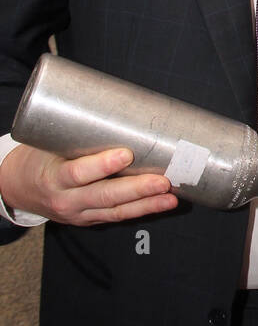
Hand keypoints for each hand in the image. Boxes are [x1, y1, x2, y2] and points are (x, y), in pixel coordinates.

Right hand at [0, 144, 177, 225]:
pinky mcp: (91, 219)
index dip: (102, 166)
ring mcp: (80, 213)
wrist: (19, 189)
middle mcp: (67, 200)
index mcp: (54, 178)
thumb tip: (119, 106)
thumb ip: (78, 134)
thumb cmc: (39, 158)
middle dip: (137, 189)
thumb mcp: (49, 144)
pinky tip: (163, 203)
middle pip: (105, 196)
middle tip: (162, 181)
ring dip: (147, 204)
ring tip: (171, 196)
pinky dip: (142, 210)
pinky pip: (118, 216)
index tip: (126, 154)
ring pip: (117, 210)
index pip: (78, 173)